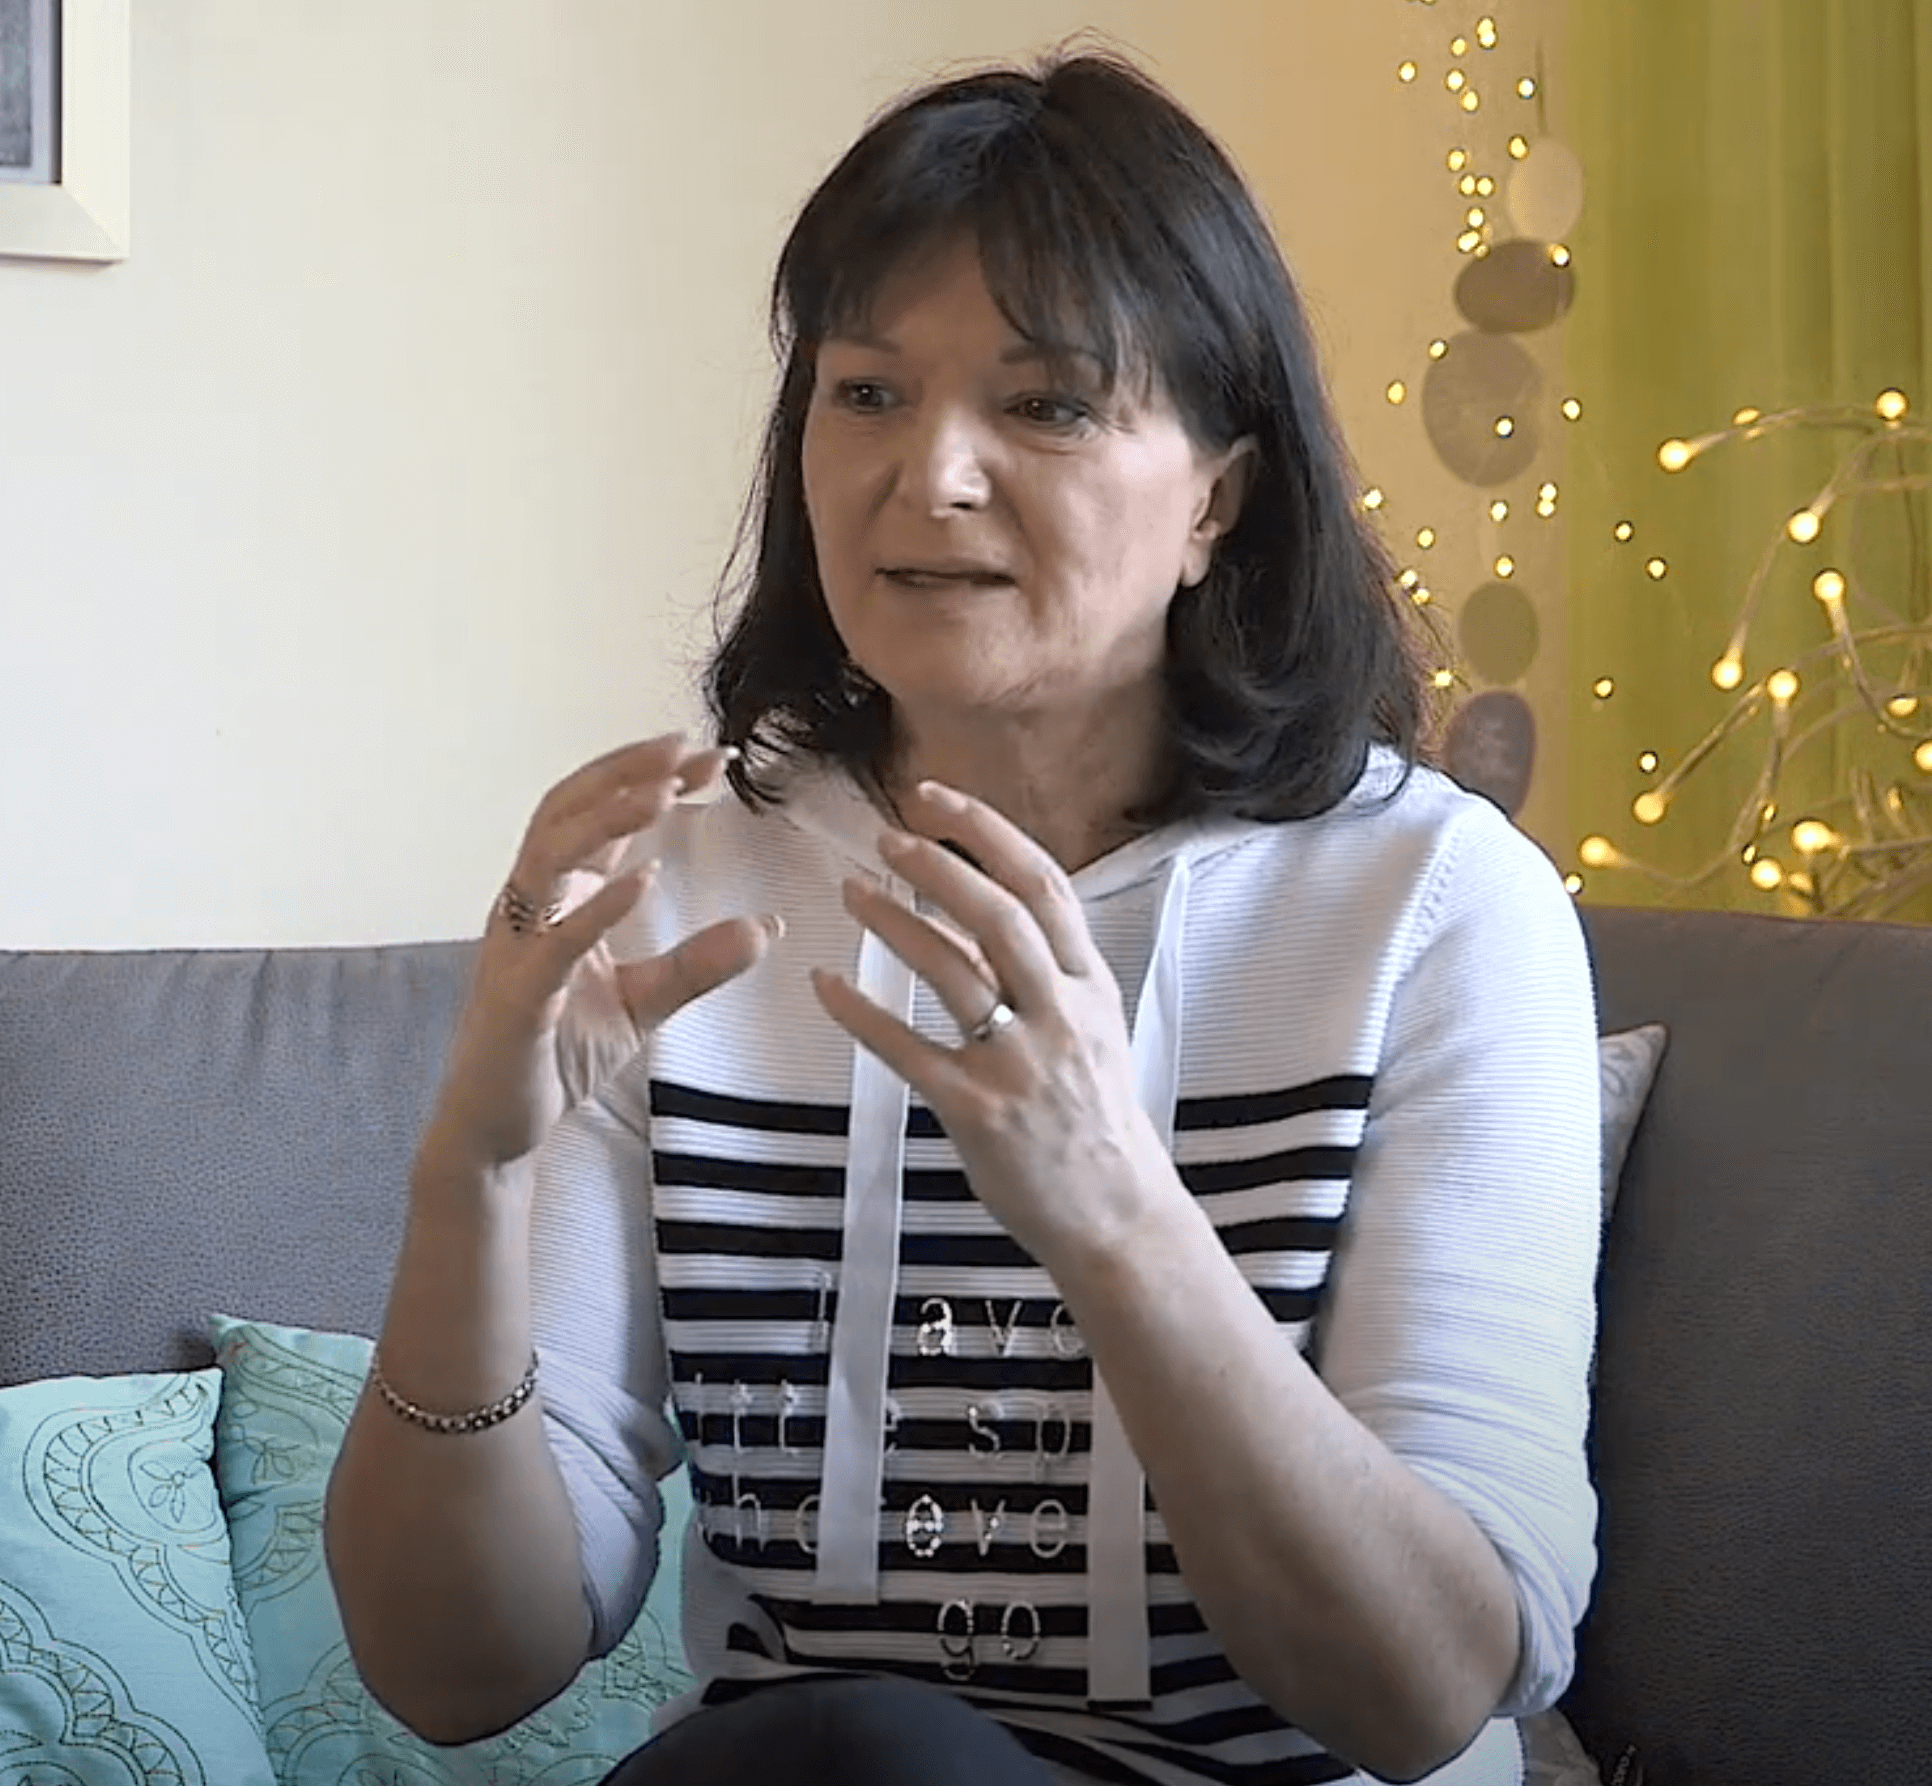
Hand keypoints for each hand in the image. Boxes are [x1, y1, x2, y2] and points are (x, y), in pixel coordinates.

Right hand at [426, 733, 779, 1178]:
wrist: (498, 1127)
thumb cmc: (557, 1052)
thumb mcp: (645, 1001)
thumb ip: (698, 963)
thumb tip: (767, 928)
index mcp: (554, 897)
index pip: (598, 815)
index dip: (648, 778)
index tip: (712, 757)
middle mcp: (527, 906)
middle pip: (566, 811)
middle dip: (625, 774)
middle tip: (686, 749)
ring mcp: (516, 946)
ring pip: (549, 855)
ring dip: (607, 818)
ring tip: (665, 792)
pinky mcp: (517, 996)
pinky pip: (555, 941)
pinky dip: (598, 906)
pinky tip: (644, 879)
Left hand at [810, 780, 1167, 1267]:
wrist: (1116, 1214)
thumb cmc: (1096, 1118)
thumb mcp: (1092, 1030)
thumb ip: (1044, 972)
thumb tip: (980, 913)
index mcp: (1090, 986)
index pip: (1043, 885)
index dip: (987, 833)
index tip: (937, 799)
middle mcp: (1060, 1014)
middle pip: (997, 916)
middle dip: (937, 867)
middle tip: (886, 839)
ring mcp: (1019, 1063)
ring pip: (952, 972)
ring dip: (894, 923)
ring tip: (851, 893)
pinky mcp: (977, 1110)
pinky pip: (907, 1050)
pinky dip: (861, 1013)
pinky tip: (826, 986)